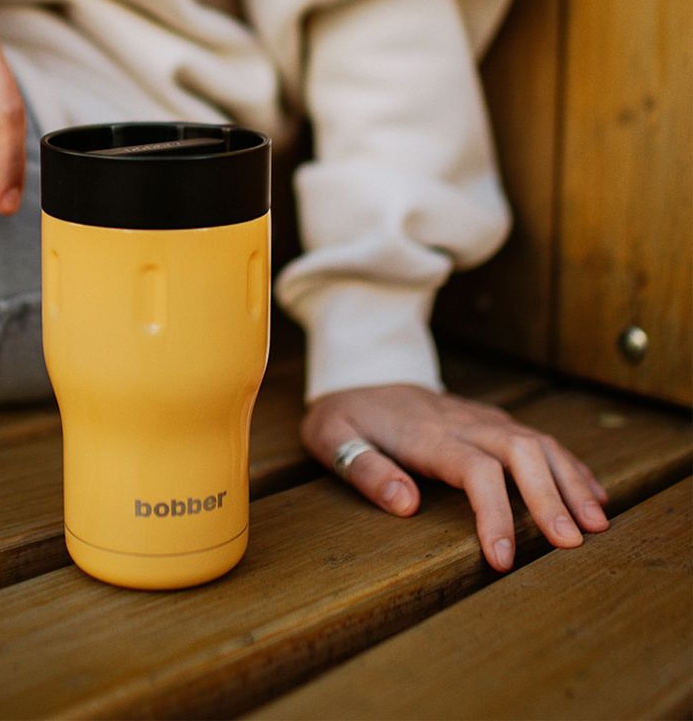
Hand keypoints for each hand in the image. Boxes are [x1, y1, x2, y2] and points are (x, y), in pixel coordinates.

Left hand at [301, 384, 609, 571]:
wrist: (359, 371)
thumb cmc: (344, 413)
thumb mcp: (331, 436)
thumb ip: (364, 468)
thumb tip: (406, 504)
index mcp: (426, 434)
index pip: (474, 470)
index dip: (494, 513)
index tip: (503, 558)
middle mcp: (463, 422)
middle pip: (520, 452)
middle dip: (551, 496)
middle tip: (573, 544)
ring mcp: (480, 418)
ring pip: (537, 443)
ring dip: (570, 481)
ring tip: (598, 524)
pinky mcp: (490, 420)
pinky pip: (537, 439)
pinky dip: (568, 465)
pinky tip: (591, 493)